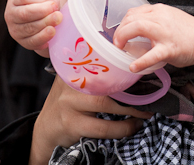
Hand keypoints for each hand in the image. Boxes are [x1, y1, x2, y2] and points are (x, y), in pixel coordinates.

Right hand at [5, 0, 63, 53]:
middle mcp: (11, 14)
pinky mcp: (23, 41)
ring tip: (56, 23)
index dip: (39, 0)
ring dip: (44, 26)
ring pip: (29, 28)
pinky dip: (43, 38)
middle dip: (42, 13)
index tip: (53, 4)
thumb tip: (51, 2)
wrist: (45, 16)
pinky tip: (51, 33)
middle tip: (57, 15)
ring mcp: (15, 29)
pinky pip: (32, 41)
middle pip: (24, 14)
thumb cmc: (43, 1)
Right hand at [30, 76, 151, 164]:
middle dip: (131, 90)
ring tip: (144, 113)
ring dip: (131, 110)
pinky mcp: (72, 124)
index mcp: (73, 69)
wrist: (45, 131)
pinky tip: (132, 127)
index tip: (141, 72)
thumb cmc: (67, 104)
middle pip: (107, 82)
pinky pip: (103, 127)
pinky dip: (122, 128)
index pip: (101, 62)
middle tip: (149, 94)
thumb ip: (91, 74)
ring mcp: (70, 104)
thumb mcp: (74, 84)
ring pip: (107, 104)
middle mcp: (70, 84)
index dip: (123, 67)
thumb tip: (126, 68)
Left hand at [112, 3, 193, 72]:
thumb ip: (153, 19)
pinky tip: (133, 67)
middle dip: (120, 31)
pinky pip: (152, 54)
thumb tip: (134, 27)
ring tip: (120, 48)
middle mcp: (161, 17)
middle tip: (117, 43)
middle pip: (132, 18)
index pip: (134, 12)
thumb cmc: (187, 31)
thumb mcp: (168, 17)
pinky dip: (140, 62)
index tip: (121, 33)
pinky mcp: (170, 48)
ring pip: (138, 27)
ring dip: (124, 37)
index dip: (123, 23)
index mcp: (159, 10)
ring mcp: (165, 32)